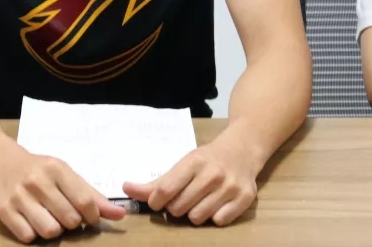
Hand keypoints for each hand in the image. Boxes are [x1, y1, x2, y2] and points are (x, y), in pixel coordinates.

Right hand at [0, 145, 125, 243]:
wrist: (1, 162)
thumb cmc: (39, 170)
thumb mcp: (66, 174)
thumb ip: (92, 195)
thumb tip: (120, 215)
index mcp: (56, 169)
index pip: (85, 202)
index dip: (93, 216)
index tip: (89, 216)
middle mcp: (37, 181)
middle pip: (70, 220)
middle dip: (72, 222)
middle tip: (65, 214)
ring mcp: (18, 196)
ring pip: (50, 231)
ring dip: (54, 230)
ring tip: (49, 218)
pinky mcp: (3, 211)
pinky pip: (28, 237)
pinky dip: (33, 233)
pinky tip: (32, 220)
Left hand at [122, 137, 258, 225]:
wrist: (242, 150)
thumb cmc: (206, 159)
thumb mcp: (182, 164)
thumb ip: (156, 182)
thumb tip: (126, 189)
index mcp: (193, 162)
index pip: (165, 190)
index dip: (156, 202)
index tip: (157, 202)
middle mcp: (212, 174)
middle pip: (179, 208)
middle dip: (175, 208)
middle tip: (182, 198)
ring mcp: (230, 186)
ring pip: (198, 218)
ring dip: (194, 214)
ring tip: (199, 201)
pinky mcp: (245, 199)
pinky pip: (219, 221)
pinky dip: (214, 217)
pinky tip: (216, 204)